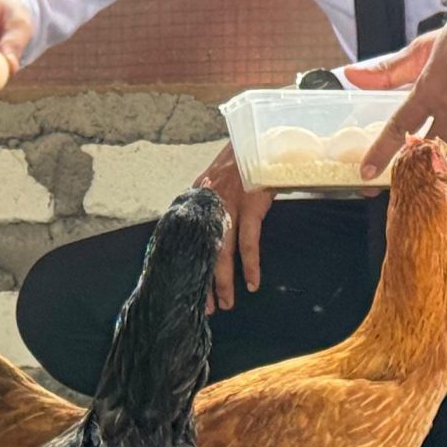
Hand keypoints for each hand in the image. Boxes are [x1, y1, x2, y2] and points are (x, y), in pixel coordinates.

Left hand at [195, 142, 274, 310]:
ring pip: (222, 253)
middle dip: (203, 283)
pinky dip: (250, 265)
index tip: (186, 287)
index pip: (186, 241)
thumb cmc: (241, 162)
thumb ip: (208, 203)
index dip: (187, 266)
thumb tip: (205, 228)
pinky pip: (249, 243)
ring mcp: (228, 206)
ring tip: (226, 303)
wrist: (260, 139)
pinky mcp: (250, 205)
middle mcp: (208, 205)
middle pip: (201, 253)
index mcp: (197, 200)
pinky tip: (252, 283)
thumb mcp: (215, 180)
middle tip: (206, 308)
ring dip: (224, 282)